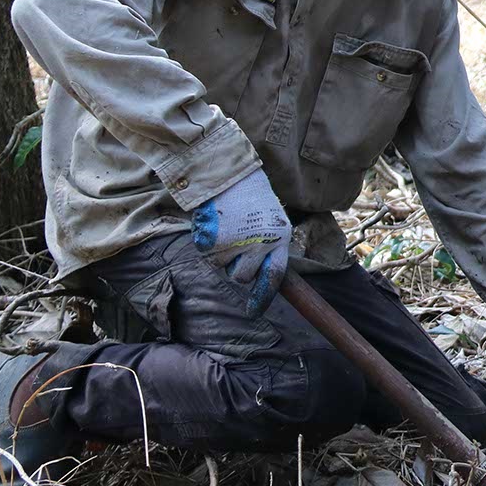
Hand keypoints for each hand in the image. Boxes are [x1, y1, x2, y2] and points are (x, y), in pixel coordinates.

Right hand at [191, 168, 290, 316]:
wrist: (228, 174)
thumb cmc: (250, 198)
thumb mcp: (270, 220)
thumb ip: (268, 246)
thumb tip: (259, 276)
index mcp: (279, 237)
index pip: (274, 277)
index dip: (262, 296)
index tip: (253, 311)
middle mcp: (260, 243)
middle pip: (242, 277)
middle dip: (236, 266)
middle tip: (235, 243)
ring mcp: (236, 242)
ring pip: (222, 267)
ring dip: (221, 254)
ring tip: (226, 228)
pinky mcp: (214, 240)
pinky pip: (207, 254)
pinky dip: (207, 243)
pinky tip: (215, 223)